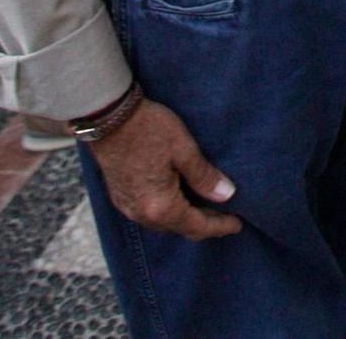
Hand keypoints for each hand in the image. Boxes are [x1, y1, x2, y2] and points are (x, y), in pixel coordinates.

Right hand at [86, 98, 240, 239]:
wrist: (108, 117)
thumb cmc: (148, 128)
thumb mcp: (183, 149)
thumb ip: (204, 176)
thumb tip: (226, 195)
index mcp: (160, 207)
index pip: (197, 226)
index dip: (220, 226)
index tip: (237, 223)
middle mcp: (142, 215)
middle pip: (180, 228)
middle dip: (204, 224)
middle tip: (225, 214)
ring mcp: (128, 208)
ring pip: (163, 223)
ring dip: (185, 218)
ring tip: (205, 205)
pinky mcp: (120, 198)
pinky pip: (149, 214)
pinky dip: (168, 211)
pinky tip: (178, 197)